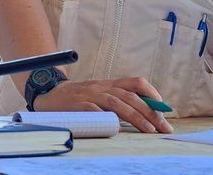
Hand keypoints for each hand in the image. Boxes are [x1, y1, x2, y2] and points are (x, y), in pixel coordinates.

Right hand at [32, 77, 172, 133]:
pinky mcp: (77, 106)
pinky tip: (118, 129)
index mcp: (108, 84)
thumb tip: (142, 113)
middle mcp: (101, 87)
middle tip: (162, 127)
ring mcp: (89, 96)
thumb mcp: (98, 94)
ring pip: (117, 103)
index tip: (163, 109)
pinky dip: (108, 119)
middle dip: (150, 112)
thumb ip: (116, 100)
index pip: (135, 83)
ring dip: (136, 117)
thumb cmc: (77, 99)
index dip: (152, 94)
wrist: (48, 94)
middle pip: (130, 97)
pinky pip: (95, 111)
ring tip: (149, 130)